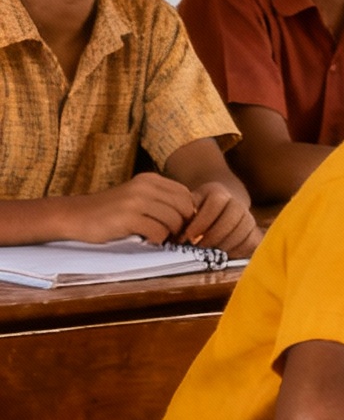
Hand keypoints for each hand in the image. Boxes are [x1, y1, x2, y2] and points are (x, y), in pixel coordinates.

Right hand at [62, 176, 196, 244]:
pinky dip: (157, 240)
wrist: (74, 216)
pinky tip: (146, 240)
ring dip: (170, 234)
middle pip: (184, 208)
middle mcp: (145, 186)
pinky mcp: (128, 218)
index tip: (178, 225)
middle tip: (172, 236)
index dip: (187, 213)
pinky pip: (158, 232)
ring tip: (158, 238)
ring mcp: (136, 201)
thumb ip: (161, 200)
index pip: (186, 195)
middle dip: (183, 225)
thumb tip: (192, 215)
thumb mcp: (137, 197)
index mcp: (150, 179)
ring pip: (174, 221)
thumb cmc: (110, 211)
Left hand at [178, 182, 260, 257]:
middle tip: (199, 247)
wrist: (222, 206)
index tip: (187, 236)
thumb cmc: (198, 209)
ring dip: (224, 245)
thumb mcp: (187, 206)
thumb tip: (174, 233)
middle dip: (214, 236)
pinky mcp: (255, 232)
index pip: (216, 203)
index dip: (202, 222)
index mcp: (218, 192)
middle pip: (232, 219)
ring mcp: (249, 218)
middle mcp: (238, 203)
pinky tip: (223, 254)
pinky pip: (251, 242)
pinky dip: (238, 251)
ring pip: (243, 232)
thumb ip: (182, 215)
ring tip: (210, 252)